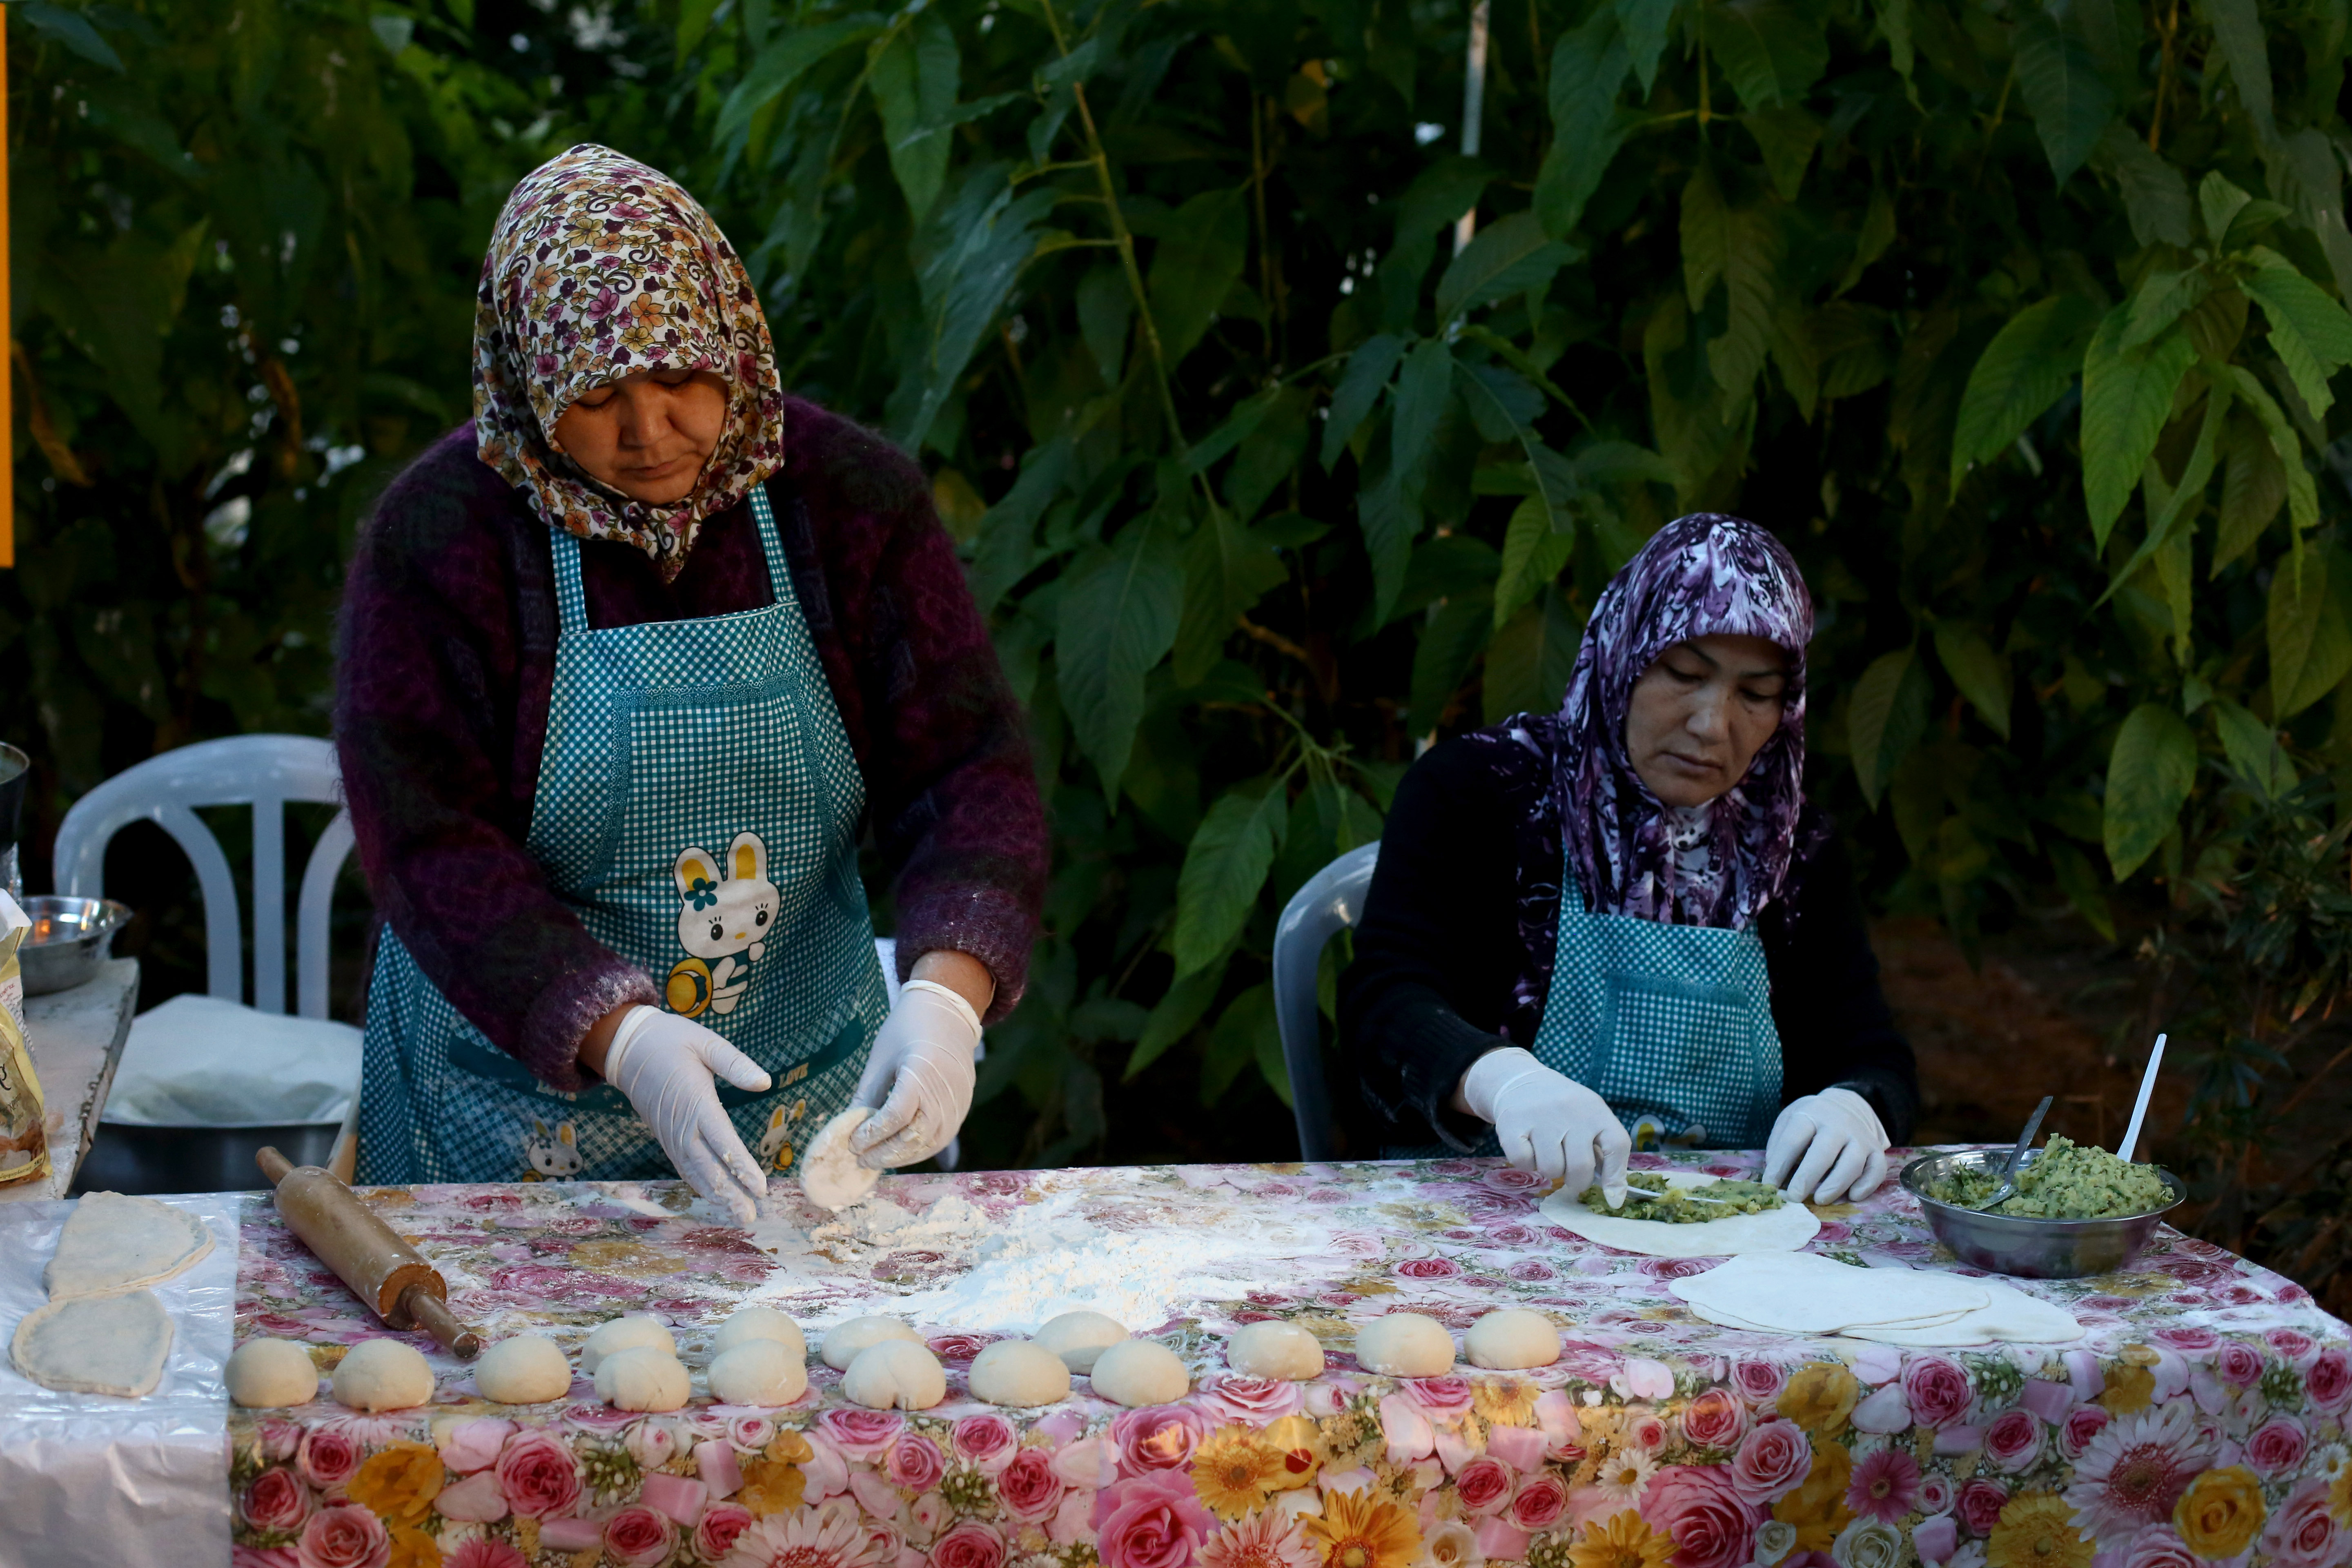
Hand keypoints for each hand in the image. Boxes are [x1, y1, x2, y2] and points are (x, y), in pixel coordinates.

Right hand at [599, 1006, 772, 1222]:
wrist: (628, 1047)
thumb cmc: (671, 1040)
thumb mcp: (705, 1042)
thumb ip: (735, 1063)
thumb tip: (766, 1082)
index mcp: (695, 1100)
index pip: (721, 1140)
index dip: (740, 1165)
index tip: (759, 1187)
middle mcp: (682, 1123)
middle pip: (708, 1165)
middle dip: (730, 1192)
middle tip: (750, 1216)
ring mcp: (671, 1133)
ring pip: (695, 1170)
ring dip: (716, 1194)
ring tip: (738, 1215)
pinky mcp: (666, 1135)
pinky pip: (682, 1164)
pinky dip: (698, 1183)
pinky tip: (714, 1197)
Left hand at [850, 979, 981, 1168]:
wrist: (947, 1011)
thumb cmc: (907, 1029)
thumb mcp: (880, 1059)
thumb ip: (866, 1095)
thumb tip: (848, 1127)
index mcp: (921, 1072)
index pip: (895, 1117)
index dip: (872, 1134)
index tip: (852, 1142)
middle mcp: (944, 1091)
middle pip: (914, 1136)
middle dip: (884, 1153)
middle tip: (861, 1158)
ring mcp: (958, 1101)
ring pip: (930, 1143)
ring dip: (902, 1156)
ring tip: (877, 1159)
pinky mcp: (964, 1107)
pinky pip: (942, 1136)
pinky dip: (919, 1148)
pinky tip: (899, 1150)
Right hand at [1459, 1047, 1630, 1201]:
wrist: (1519, 1081)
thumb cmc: (1562, 1108)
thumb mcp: (1588, 1118)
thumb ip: (1603, 1150)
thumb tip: (1614, 1194)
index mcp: (1595, 1110)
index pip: (1617, 1144)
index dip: (1616, 1175)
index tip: (1613, 1197)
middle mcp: (1570, 1111)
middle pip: (1580, 1167)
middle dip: (1576, 1181)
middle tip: (1569, 1173)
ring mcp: (1540, 1117)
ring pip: (1551, 1170)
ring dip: (1550, 1170)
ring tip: (1547, 1153)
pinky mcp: (1512, 1124)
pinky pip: (1523, 1163)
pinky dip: (1526, 1163)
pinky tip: (1528, 1147)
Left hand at [1764, 1087, 1888, 1202]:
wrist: (1847, 1104)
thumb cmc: (1811, 1119)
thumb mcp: (1790, 1119)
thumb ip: (1779, 1143)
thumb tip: (1774, 1173)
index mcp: (1810, 1114)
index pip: (1793, 1140)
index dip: (1780, 1164)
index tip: (1770, 1185)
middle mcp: (1838, 1124)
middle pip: (1823, 1152)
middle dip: (1807, 1177)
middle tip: (1794, 1197)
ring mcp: (1860, 1136)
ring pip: (1852, 1163)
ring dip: (1836, 1185)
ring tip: (1820, 1200)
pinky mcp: (1876, 1149)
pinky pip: (1876, 1169)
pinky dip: (1867, 1185)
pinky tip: (1853, 1197)